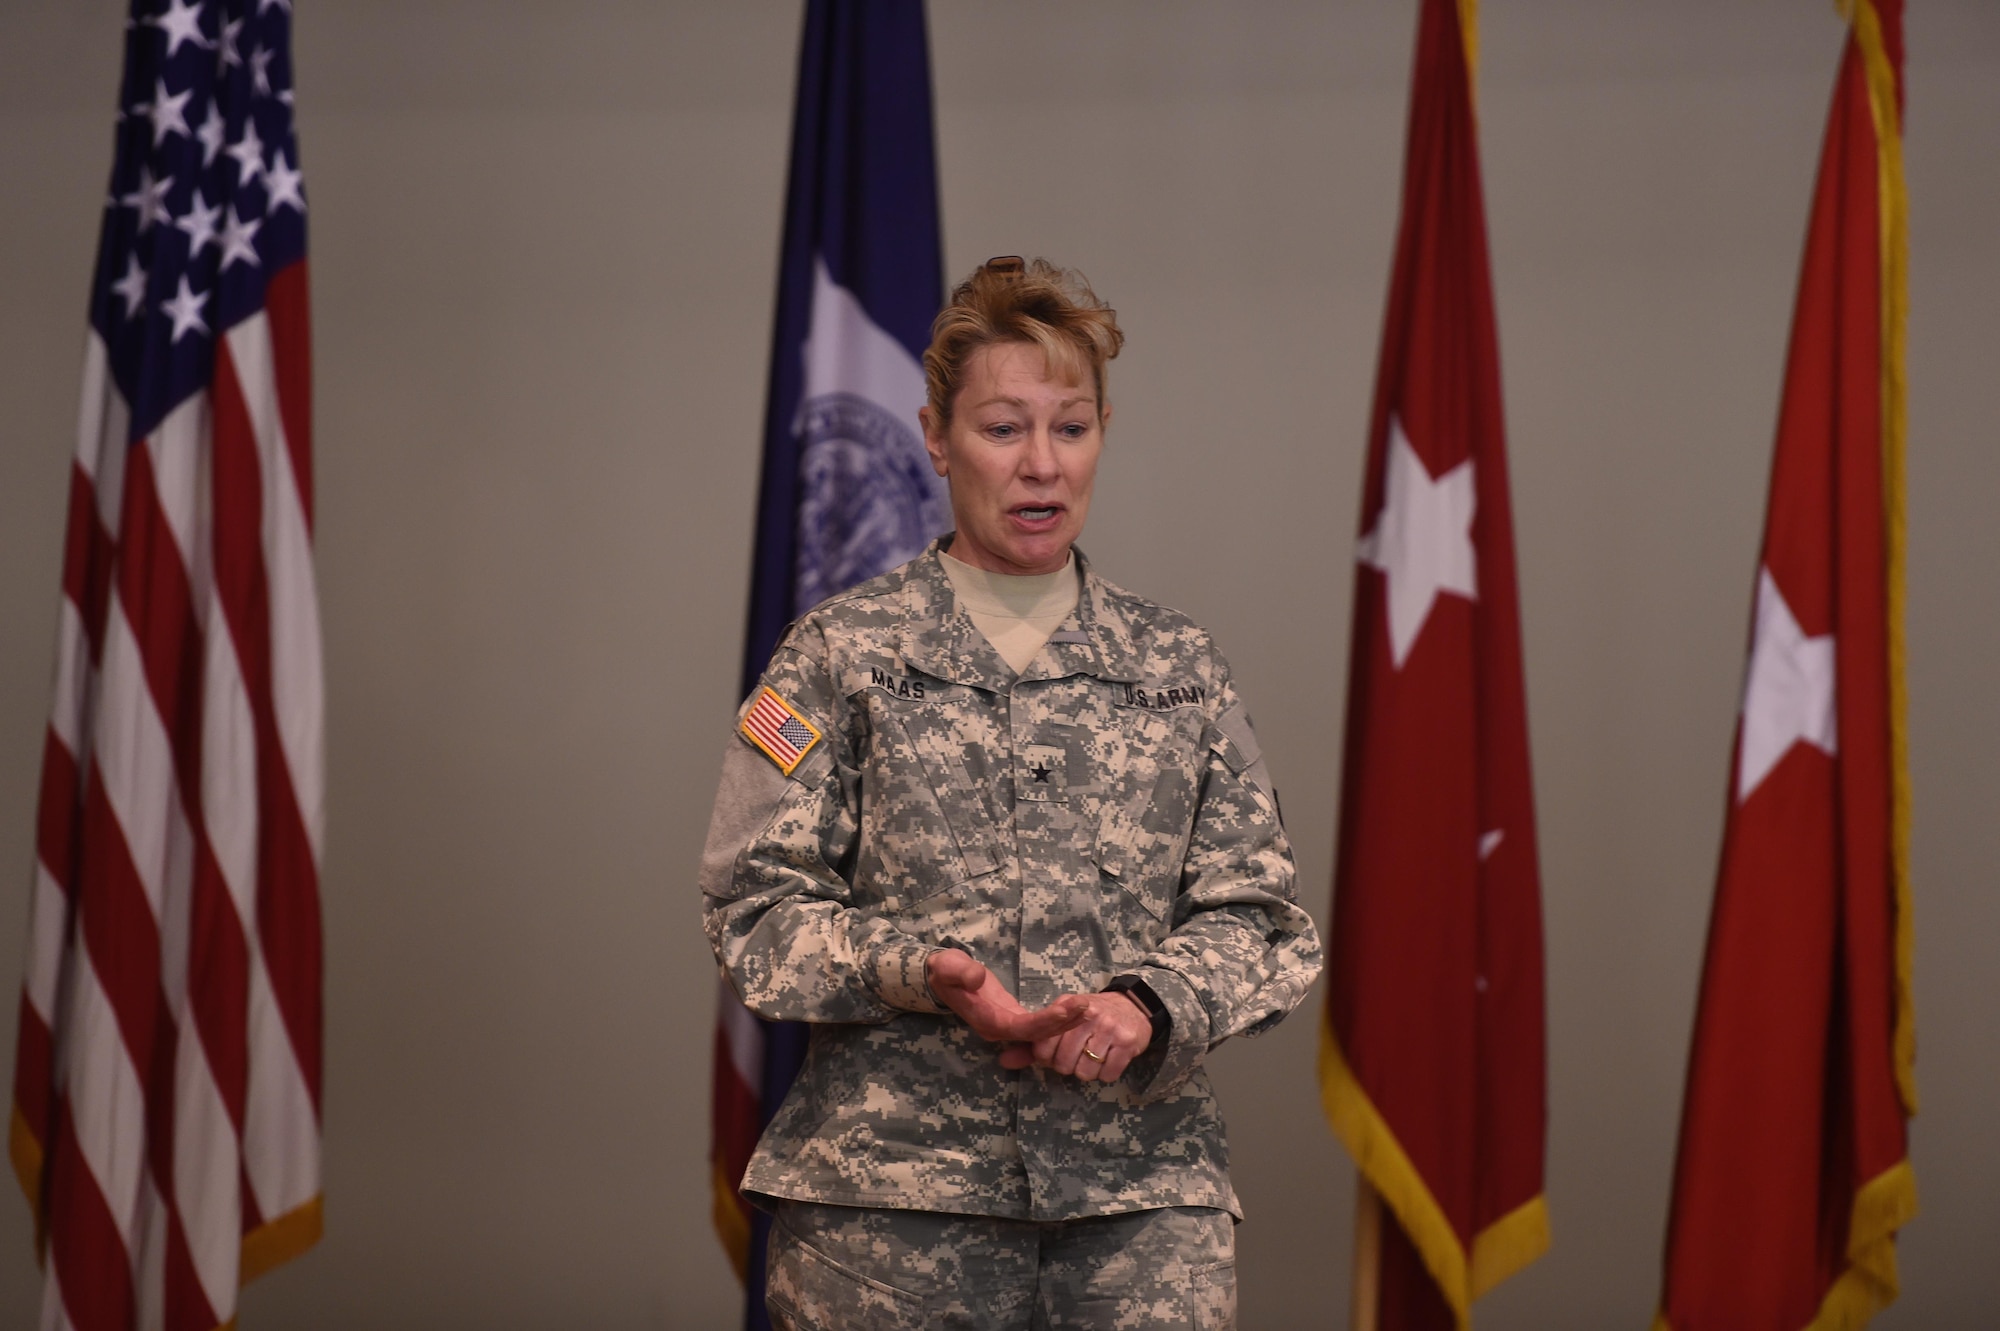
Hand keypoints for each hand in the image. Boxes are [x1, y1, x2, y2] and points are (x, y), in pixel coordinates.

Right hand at [926, 949, 1087, 1045]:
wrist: (940, 977)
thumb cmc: (945, 971)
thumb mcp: (946, 966)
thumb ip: (960, 972)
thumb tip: (977, 978)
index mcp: (985, 1020)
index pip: (1019, 1027)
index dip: (1044, 1022)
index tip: (1066, 1009)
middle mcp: (998, 1029)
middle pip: (1035, 1034)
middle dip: (1062, 1023)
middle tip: (1086, 1006)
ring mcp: (1006, 1025)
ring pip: (1039, 1032)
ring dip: (1064, 1022)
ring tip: (1087, 1007)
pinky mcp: (1012, 1018)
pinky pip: (1038, 1025)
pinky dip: (1057, 1019)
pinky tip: (1075, 1010)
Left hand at [999, 989, 1152, 1083]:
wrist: (1133, 1006)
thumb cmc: (1090, 1019)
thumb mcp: (1062, 1023)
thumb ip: (1032, 1045)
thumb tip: (1003, 1061)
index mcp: (1065, 1008)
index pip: (1042, 1047)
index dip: (1047, 1057)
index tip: (1056, 1052)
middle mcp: (1087, 1015)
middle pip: (1063, 1063)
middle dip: (1068, 1066)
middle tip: (1078, 1055)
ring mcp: (1109, 1028)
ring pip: (1085, 1072)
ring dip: (1088, 1071)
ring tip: (1093, 1056)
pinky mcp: (1127, 1042)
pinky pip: (1108, 1074)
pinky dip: (1106, 1073)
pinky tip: (1108, 1059)